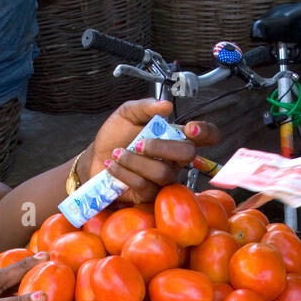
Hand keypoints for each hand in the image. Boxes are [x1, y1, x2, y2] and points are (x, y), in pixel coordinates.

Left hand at [84, 98, 219, 203]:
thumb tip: (166, 106)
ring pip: (163, 173)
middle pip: (187, 155)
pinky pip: (144, 186)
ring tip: (117, 154)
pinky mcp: (149, 195)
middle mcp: (174, 159)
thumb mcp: (127, 114)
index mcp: (175, 137)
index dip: (206, 132)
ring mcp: (163, 179)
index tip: (190, 128)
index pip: (205, 136)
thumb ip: (145, 107)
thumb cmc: (115, 137)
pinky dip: (125, 173)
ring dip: (136, 161)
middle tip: (139, 143)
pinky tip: (112, 165)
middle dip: (162, 147)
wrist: (95, 158)